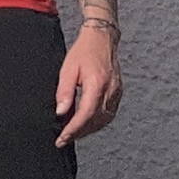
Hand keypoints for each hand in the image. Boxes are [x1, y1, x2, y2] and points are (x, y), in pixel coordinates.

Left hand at [55, 23, 121, 145]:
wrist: (102, 39)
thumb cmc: (83, 52)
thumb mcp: (67, 69)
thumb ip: (64, 92)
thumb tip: (60, 113)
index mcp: (97, 84)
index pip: (86, 114)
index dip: (73, 129)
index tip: (62, 139)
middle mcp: (111, 90)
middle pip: (96, 120)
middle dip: (79, 132)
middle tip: (63, 140)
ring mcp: (117, 92)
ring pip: (104, 120)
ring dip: (88, 129)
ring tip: (72, 134)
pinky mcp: (118, 92)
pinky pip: (109, 113)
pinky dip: (97, 122)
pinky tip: (85, 123)